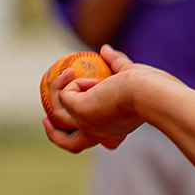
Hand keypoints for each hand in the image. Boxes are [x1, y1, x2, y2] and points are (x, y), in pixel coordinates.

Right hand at [43, 46, 171, 153]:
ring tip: (66, 72)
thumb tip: (104, 49)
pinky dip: (69, 81)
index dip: (87, 134)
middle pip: (71, 145)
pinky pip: (64, 94)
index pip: (99, 140)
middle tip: (46, 119)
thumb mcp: (130, 74)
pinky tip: (77, 73)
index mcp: (114, 131)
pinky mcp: (79, 112)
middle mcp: (99, 134)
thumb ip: (117, 62)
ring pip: (59, 116)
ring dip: (57, 92)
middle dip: (55, 136)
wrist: (147, 92)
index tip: (79, 122)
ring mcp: (86, 126)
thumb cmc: (148, 86)